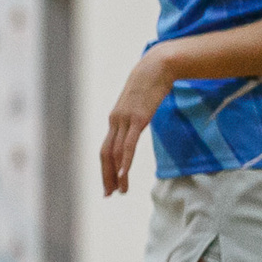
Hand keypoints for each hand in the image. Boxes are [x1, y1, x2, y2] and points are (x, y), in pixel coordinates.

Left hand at [100, 47, 174, 195]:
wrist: (156, 66)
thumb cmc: (150, 84)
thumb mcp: (139, 103)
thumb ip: (136, 115)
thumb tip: (138, 123)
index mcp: (115, 120)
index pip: (105, 150)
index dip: (105, 168)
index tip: (108, 184)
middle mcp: (115, 121)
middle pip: (106, 155)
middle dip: (106, 176)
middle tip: (108, 194)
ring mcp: (125, 120)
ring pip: (115, 153)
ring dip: (116, 174)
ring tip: (119, 191)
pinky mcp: (137, 118)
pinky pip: (128, 144)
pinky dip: (124, 161)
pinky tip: (123, 174)